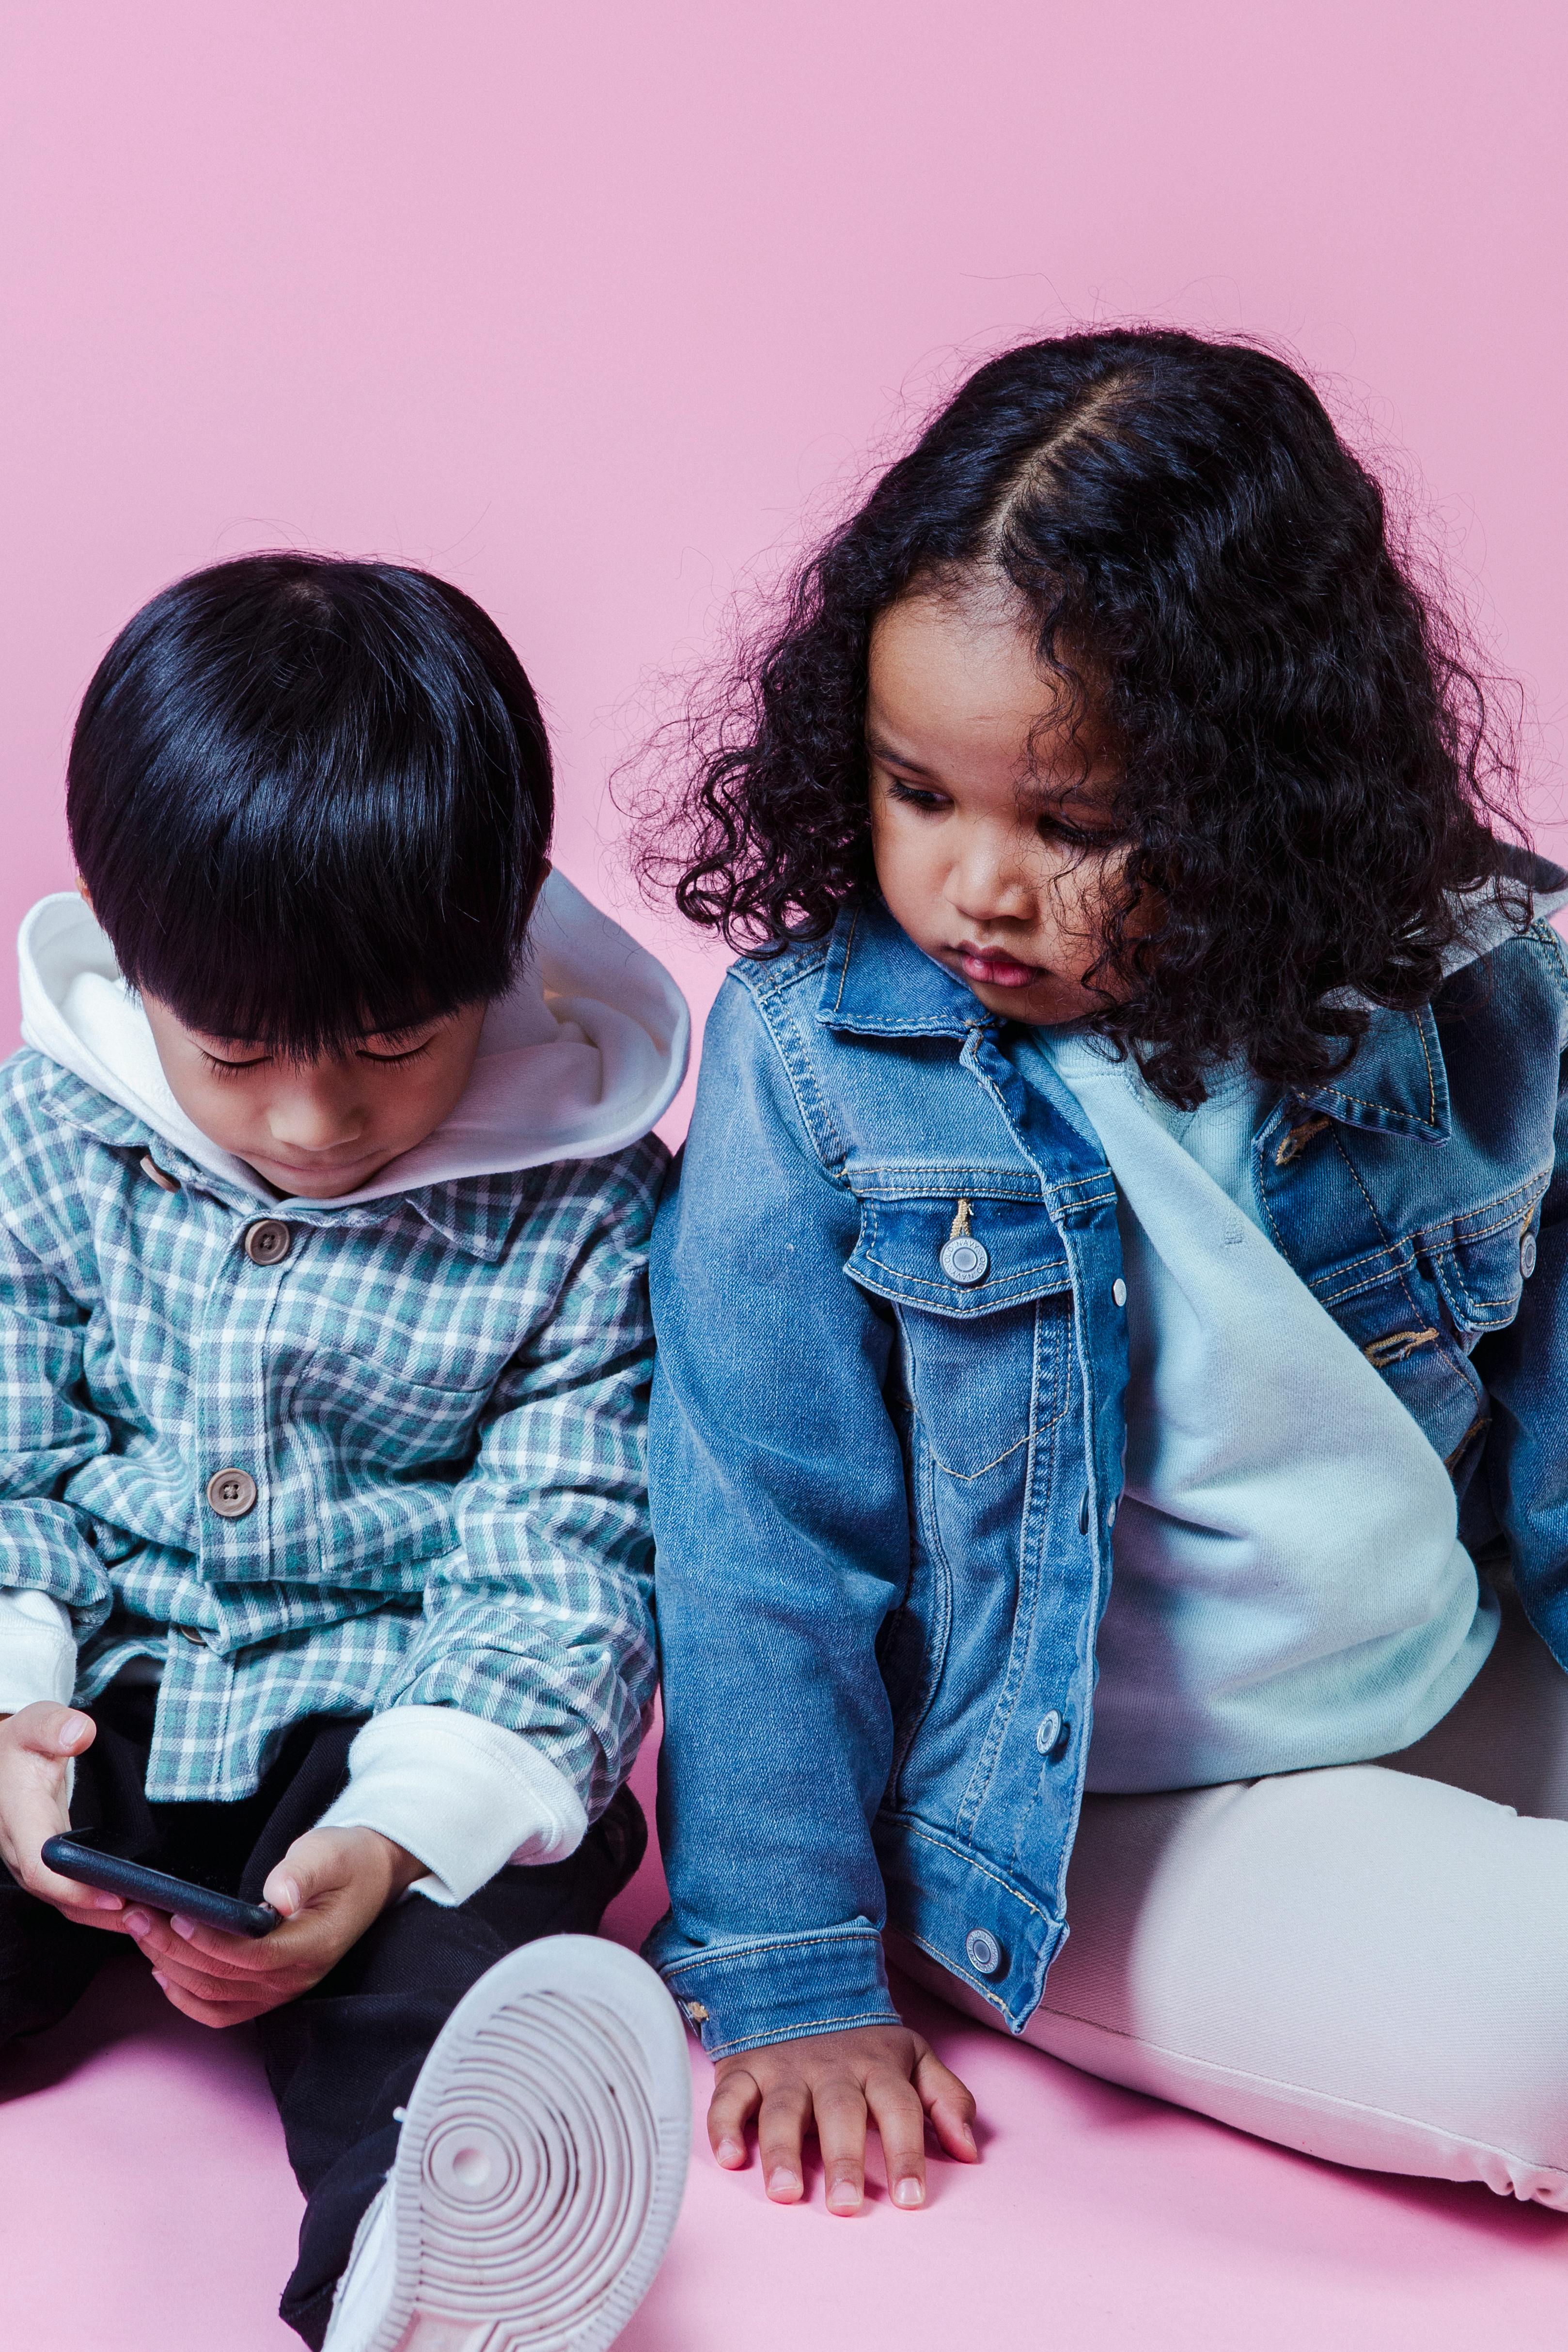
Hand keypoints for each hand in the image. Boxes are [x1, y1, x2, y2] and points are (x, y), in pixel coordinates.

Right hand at [0, 1703, 131, 1930]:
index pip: (40, 1867)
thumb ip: (55, 1727)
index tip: (116, 1897)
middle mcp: (22, 1848)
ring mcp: (33, 1860)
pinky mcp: (46, 1862)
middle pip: (57, 1897)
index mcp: (19, 1819)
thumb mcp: (36, 1723)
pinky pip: (70, 1893)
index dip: (75, 1889)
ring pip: (64, 1902)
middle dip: (100, 1914)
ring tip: (152, 1922)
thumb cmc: (22, 1741)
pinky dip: (98, 1907)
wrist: (3, 1754)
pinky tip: (133, 1909)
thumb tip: (79, 1733)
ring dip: (103, 1917)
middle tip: (151, 1919)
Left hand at [126, 1825, 424, 2027]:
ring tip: (141, 1933)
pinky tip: (163, 1974)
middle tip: (138, 1916)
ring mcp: (281, 1990)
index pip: (253, 1957)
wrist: (370, 1877)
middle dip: (173, 1949)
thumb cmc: (347, 1861)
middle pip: (222, 1978)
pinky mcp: (268, 1990)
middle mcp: (295, 1978)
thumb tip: (278, 1897)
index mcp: (312, 1946)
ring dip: (171, 1968)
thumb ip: (303, 1872)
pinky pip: (220, 2011)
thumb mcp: (329, 1852)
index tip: (178, 1916)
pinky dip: (186, 1998)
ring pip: (213, 1995)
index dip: (211, 1942)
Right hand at [709, 2023, 977, 2213]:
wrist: (801, 1980)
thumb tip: (971, 2152)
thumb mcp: (914, 2057)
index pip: (899, 2109)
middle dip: (842, 2158)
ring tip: (786, 2192)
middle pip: (839, 2111)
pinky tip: (730, 2156)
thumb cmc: (863, 2042)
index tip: (912, 2199)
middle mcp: (831, 2068)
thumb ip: (947, 2100)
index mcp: (877, 2066)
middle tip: (845, 2206)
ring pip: (782, 2108)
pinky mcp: (745, 2068)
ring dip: (782, 2149)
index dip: (907, 2152)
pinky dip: (725, 2124)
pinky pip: (730, 2096)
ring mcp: (785, 2067)